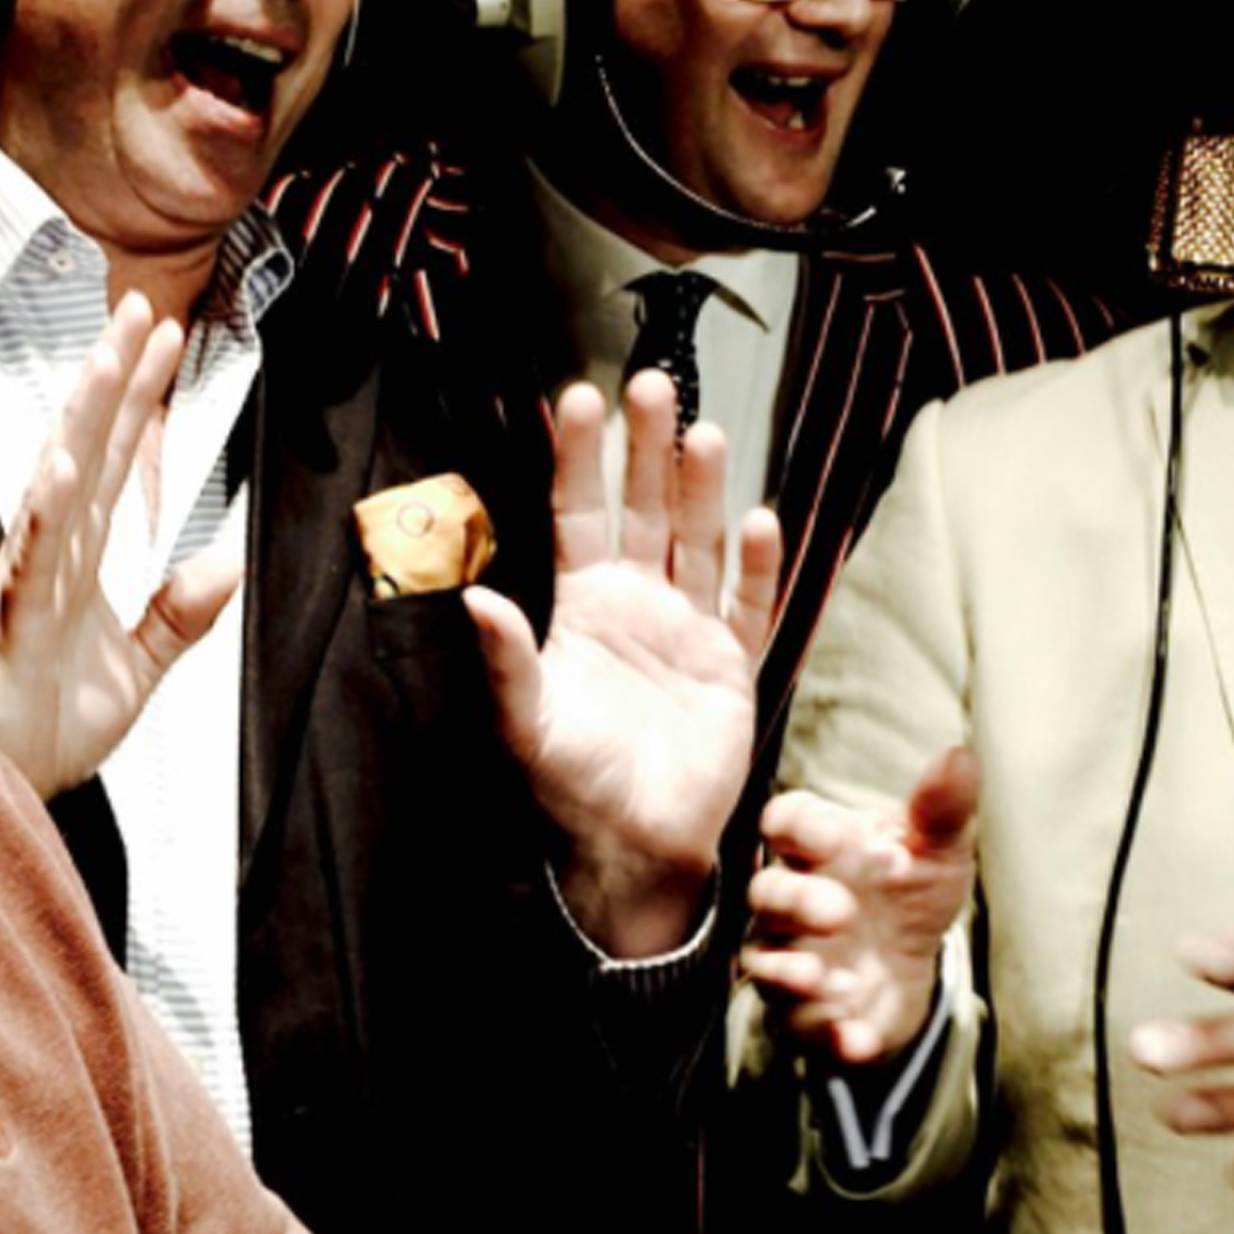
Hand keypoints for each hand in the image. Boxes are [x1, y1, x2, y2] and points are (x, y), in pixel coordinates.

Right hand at [0, 293, 243, 797]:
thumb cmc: (44, 723)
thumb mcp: (137, 668)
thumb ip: (179, 614)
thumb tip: (225, 559)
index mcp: (80, 556)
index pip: (117, 461)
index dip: (138, 399)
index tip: (160, 340)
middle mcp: (52, 552)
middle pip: (88, 447)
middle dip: (113, 378)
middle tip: (137, 309)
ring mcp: (30, 579)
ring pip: (59, 485)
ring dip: (83, 422)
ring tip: (104, 362)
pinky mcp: (16, 620)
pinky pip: (33, 559)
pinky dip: (47, 513)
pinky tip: (61, 470)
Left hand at [464, 370, 781, 957]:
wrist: (632, 850)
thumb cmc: (568, 789)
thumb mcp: (525, 724)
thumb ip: (505, 661)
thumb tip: (473, 597)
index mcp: (583, 608)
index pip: (579, 516)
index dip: (579, 460)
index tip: (576, 397)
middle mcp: (637, 605)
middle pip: (644, 510)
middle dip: (647, 449)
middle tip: (654, 383)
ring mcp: (689, 631)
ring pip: (698, 542)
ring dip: (701, 489)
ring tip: (704, 432)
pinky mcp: (733, 666)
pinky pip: (750, 606)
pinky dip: (757, 566)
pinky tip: (759, 520)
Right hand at [740, 746, 977, 1066]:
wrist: (911, 963)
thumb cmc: (911, 887)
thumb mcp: (939, 848)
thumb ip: (942, 808)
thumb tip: (961, 757)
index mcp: (818, 846)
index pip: (785, 823)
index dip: (798, 827)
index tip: (833, 835)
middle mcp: (791, 900)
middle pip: (767, 892)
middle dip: (796, 901)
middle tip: (841, 912)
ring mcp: (792, 957)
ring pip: (765, 962)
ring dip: (791, 972)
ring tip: (830, 980)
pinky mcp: (805, 1012)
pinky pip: (800, 1025)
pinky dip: (827, 1034)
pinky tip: (858, 1037)